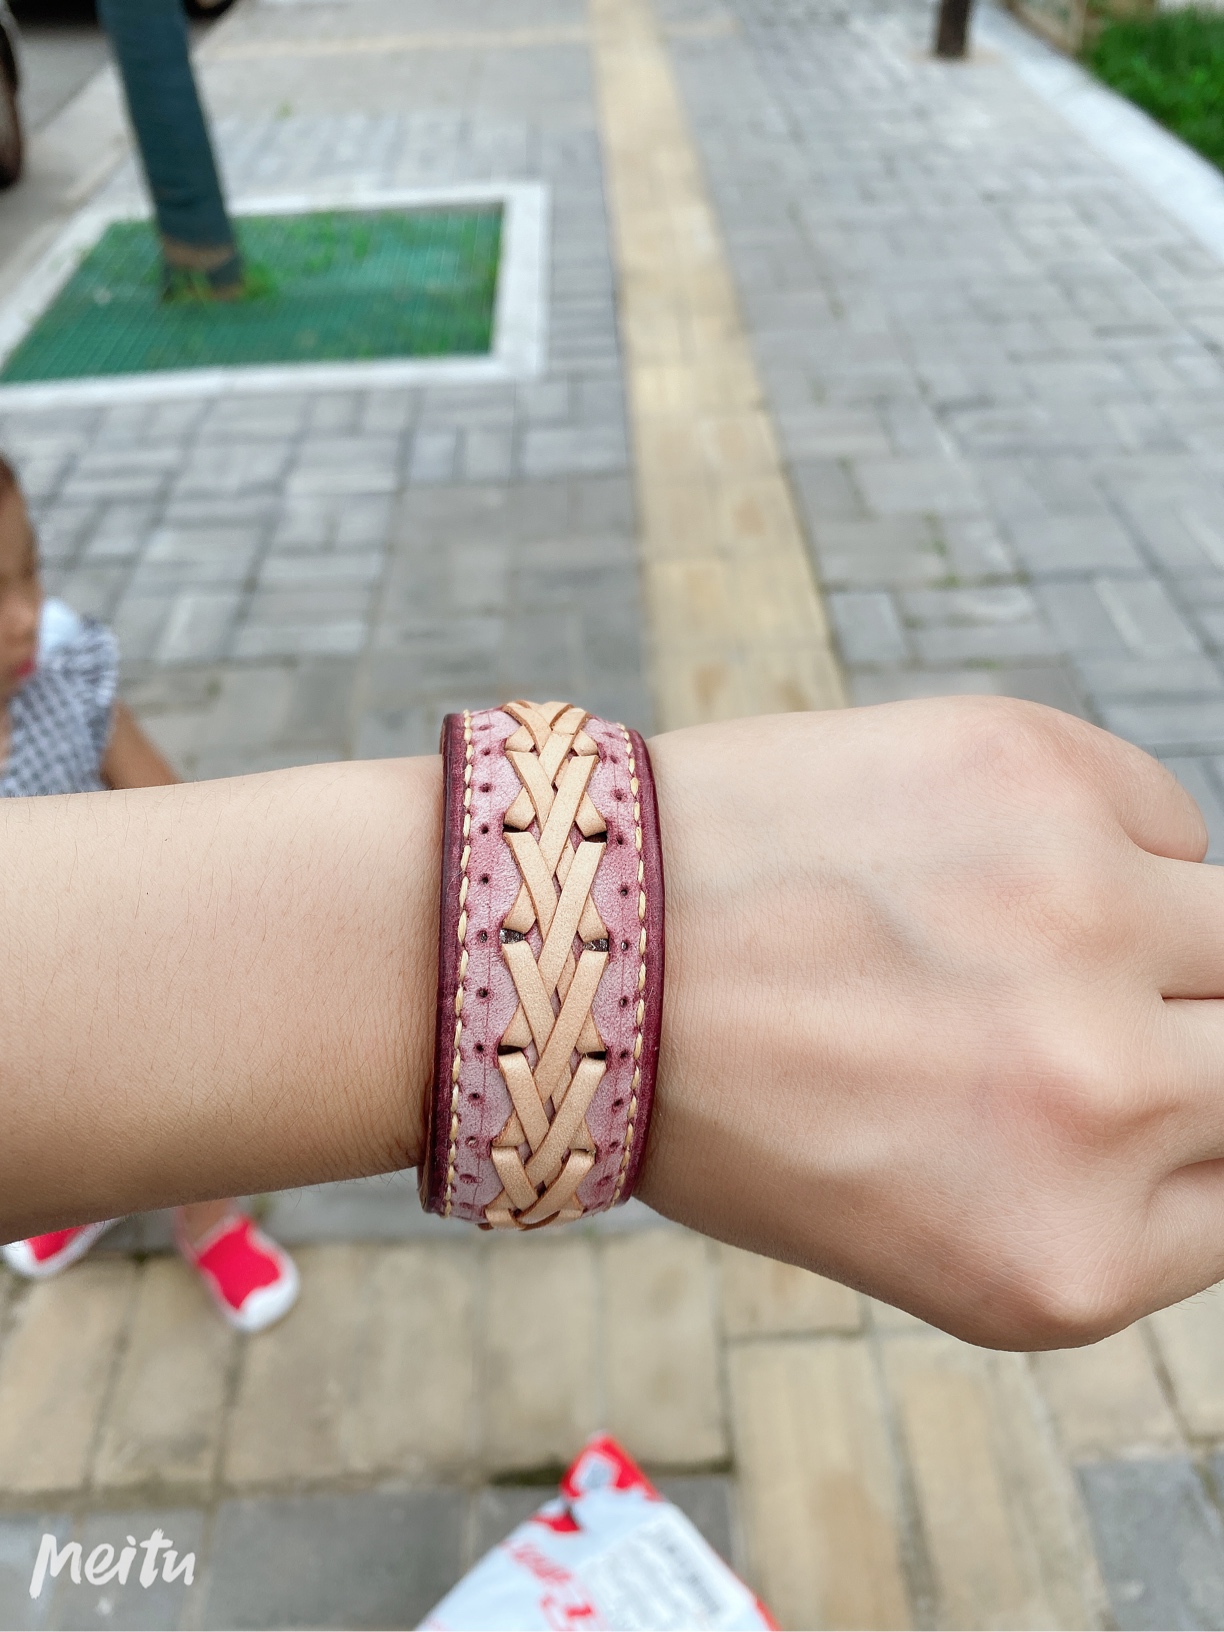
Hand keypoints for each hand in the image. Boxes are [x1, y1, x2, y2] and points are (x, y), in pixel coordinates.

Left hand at [642, 697, 1219, 1349]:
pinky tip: (983, 862)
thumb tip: (1219, 1087)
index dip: (1199, 1134)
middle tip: (1069, 1017)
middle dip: (1200, 1047)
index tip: (1152, 1085)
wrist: (581, 950)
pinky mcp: (1037, 772)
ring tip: (1020, 935)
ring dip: (1156, 939)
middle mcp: (1101, 1098)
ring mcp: (1081, 919)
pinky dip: (1110, 846)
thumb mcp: (935, 1231)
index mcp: (1066, 1259)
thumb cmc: (744, 1100)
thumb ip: (1106, 1192)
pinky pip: (1165, 818)